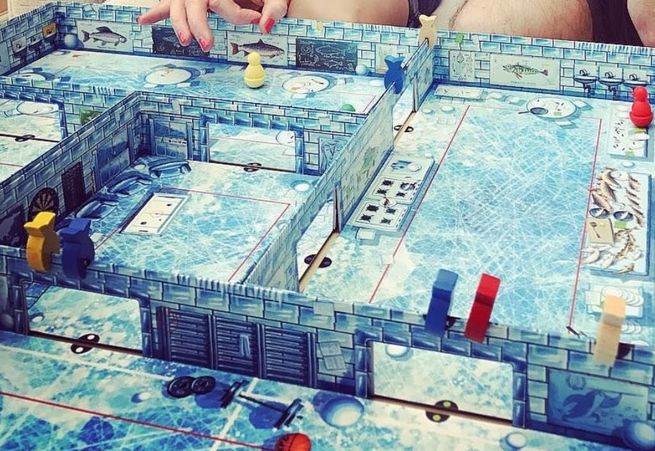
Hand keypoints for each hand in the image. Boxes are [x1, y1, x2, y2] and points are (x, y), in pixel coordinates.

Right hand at [138, 0, 288, 51]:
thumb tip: (266, 26)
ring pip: (177, 5)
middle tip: (208, 45)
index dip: (239, 14)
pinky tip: (143, 21)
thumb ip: (275, 6)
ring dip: (178, 23)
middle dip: (198, 25)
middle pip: (193, 3)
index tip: (255, 20)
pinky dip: (156, 12)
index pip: (223, 0)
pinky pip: (168, 3)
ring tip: (185, 41)